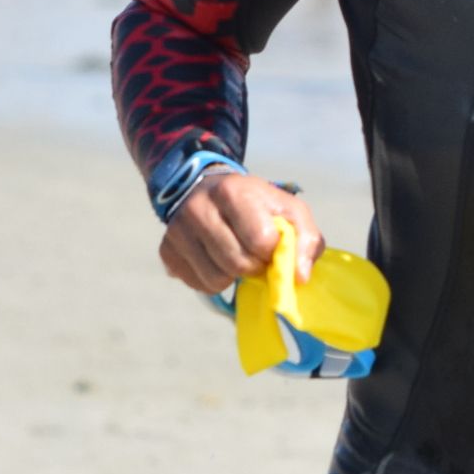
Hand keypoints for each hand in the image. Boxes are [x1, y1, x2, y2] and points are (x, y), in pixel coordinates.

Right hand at [158, 172, 321, 295]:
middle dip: (254, 268)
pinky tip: (216, 260)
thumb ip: (306, 239)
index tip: (272, 246)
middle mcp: (199, 208)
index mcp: (233, 192)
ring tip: (236, 256)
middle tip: (256, 256)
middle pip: (237, 263)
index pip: (261, 240)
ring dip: (234, 277)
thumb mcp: (289, 209)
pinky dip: (214, 280)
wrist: (207, 188)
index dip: (273, 251)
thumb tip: (300, 277)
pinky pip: (198, 285)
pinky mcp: (166, 251)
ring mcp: (178, 231)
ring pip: (216, 279)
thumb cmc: (255, 204)